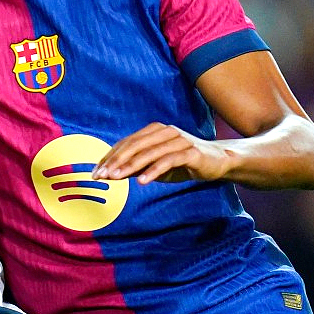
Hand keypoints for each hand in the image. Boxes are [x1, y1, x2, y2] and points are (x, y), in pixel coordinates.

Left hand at [93, 123, 231, 184]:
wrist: (217, 162)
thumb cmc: (183, 163)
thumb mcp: (156, 166)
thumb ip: (135, 167)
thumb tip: (110, 174)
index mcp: (154, 131)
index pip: (126, 143)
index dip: (110, 157)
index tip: (96, 172)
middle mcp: (165, 131)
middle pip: (135, 145)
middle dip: (115, 161)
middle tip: (101, 176)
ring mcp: (178, 140)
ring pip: (149, 152)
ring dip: (130, 166)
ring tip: (115, 178)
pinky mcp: (191, 152)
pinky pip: (168, 161)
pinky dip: (153, 171)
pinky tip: (141, 181)